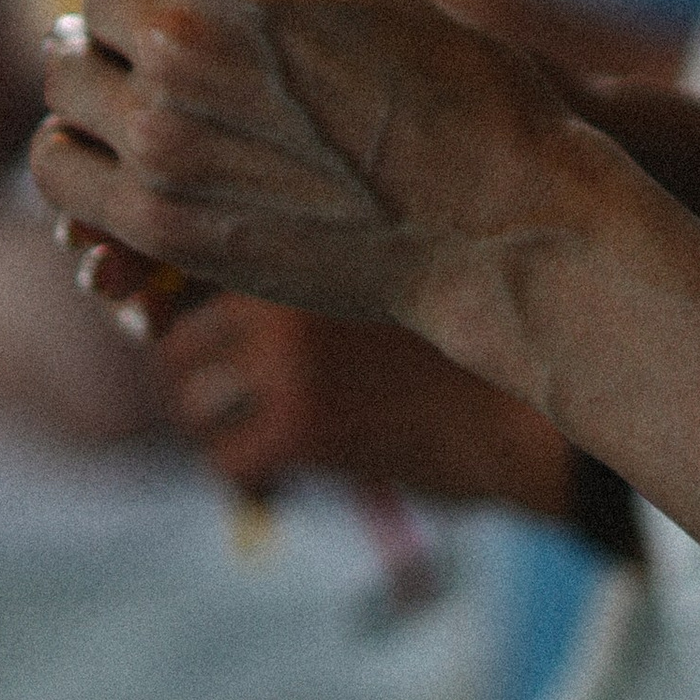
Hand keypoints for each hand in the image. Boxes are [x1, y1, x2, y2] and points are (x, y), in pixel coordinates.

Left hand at [33, 0, 589, 374]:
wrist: (491, 218)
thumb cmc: (446, 92)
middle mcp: (183, 34)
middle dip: (133, 11)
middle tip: (177, 44)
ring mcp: (161, 131)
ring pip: (65, 74)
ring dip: (99, 79)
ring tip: (142, 96)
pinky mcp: (155, 217)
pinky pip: (57, 162)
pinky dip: (79, 153)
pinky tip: (121, 154)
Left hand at [149, 290, 582, 510]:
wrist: (528, 406)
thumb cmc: (457, 332)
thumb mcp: (369, 272)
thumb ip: (299, 262)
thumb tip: (183, 299)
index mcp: (296, 223)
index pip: (183, 253)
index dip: (171, 297)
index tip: (186, 330)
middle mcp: (283, 277)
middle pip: (174, 329)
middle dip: (192, 369)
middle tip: (226, 397)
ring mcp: (290, 353)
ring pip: (189, 396)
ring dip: (212, 424)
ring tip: (254, 436)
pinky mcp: (307, 425)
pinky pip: (229, 457)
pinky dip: (247, 475)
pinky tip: (283, 476)